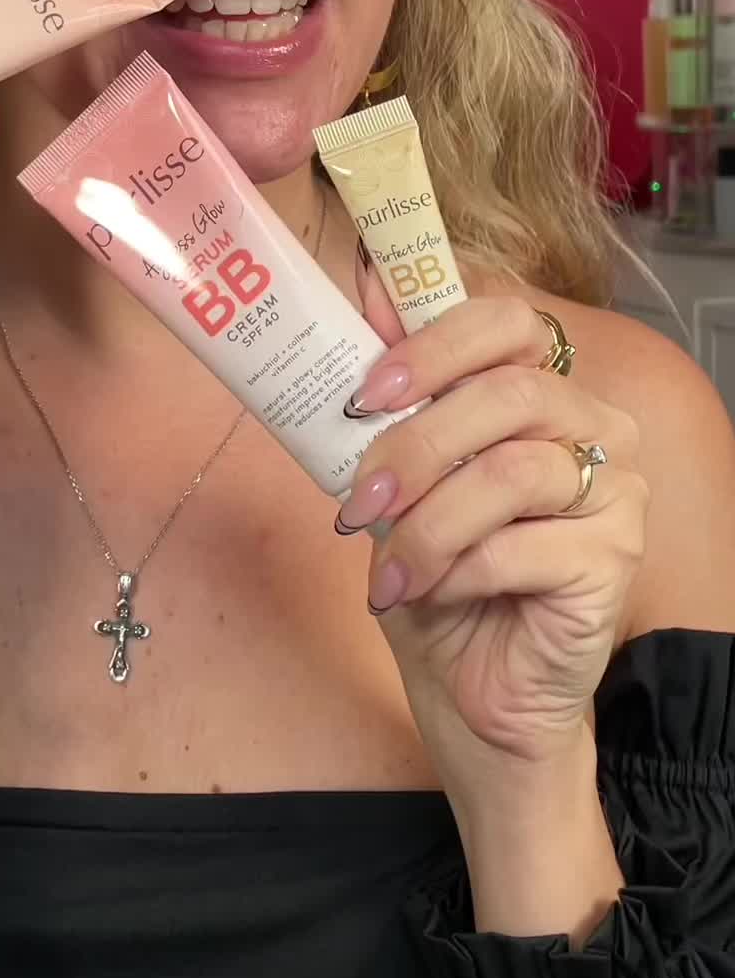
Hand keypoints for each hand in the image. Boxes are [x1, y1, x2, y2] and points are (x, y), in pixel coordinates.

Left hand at [336, 288, 646, 801]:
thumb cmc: (436, 578)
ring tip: (387, 574)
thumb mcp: (398, 481)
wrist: (471, 693)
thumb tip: (366, 284)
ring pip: (510, 473)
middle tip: (361, 503)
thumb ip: (394, 394)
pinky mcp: (616, 559)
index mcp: (540, 391)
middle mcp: (592, 428)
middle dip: (416, 446)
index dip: (434, 345)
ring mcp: (615, 492)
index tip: (367, 392)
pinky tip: (433, 596)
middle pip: (507, 394)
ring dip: (429, 525)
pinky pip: (520, 546)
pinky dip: (457, 572)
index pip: (509, 322)